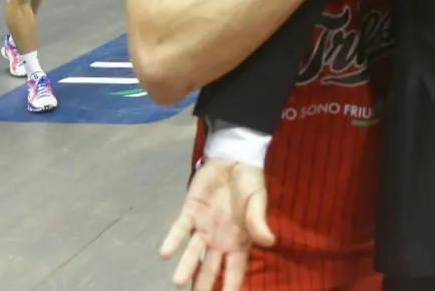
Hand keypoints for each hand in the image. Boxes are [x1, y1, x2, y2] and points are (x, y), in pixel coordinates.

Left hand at [160, 159, 272, 290]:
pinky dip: (173, 241)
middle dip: (204, 285)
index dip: (231, 286)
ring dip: (186, 267)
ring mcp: (203, 227)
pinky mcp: (190, 212)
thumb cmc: (250, 181)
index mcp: (239, 240)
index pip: (235, 270)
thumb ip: (258, 220)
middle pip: (210, 268)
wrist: (234, 156)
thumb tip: (269, 241)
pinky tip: (165, 253)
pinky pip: (180, 229)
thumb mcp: (258, 199)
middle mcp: (219, 240)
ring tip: (179, 283)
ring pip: (193, 253)